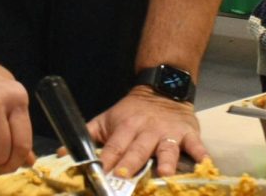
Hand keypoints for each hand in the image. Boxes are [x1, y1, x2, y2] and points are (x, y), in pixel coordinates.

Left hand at [86, 86, 205, 177]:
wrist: (163, 89)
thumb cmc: (132, 111)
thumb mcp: (107, 119)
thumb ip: (87, 136)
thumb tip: (61, 154)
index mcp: (126, 125)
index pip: (115, 145)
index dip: (108, 159)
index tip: (101, 173)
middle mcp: (147, 129)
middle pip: (138, 148)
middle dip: (132, 163)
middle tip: (124, 177)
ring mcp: (169, 132)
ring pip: (166, 148)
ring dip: (166, 161)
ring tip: (165, 174)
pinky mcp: (188, 133)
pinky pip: (196, 144)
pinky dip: (200, 154)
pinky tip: (204, 163)